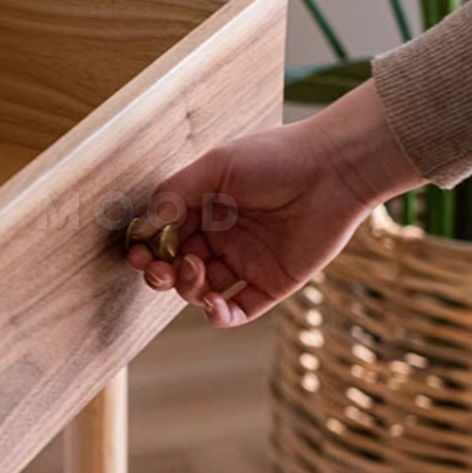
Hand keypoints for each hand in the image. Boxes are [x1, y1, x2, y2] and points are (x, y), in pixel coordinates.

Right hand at [127, 80, 423, 326]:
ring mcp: (246, 261)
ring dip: (187, 288)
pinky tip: (212, 305)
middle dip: (161, 273)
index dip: (147, 249)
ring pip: (201, 290)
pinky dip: (219, 315)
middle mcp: (222, 237)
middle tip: (160, 269)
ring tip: (194, 269)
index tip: (138, 253)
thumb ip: (175, 192)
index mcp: (204, 208)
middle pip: (177, 267)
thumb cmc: (275, 157)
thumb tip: (143, 224)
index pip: (164, 237)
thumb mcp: (215, 166)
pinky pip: (238, 309)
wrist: (334, 168)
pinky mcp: (272, 283)